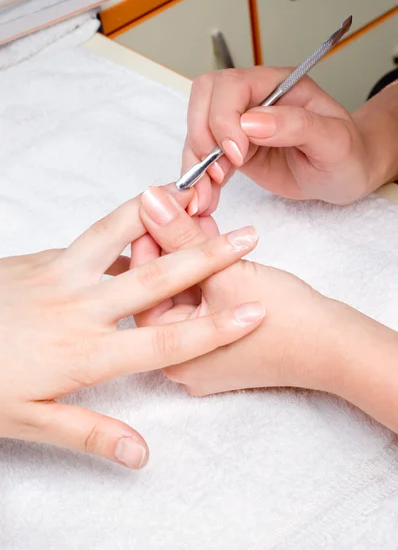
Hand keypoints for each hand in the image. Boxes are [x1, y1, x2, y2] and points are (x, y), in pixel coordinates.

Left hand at [0, 186, 263, 468]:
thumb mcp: (32, 420)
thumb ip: (89, 431)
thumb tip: (140, 454)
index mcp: (86, 352)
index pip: (165, 340)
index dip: (213, 329)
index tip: (255, 313)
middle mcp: (82, 307)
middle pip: (156, 278)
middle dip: (208, 257)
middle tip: (248, 236)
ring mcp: (60, 276)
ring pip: (116, 235)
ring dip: (156, 214)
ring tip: (189, 194)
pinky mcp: (41, 259)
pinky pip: (87, 241)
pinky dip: (116, 231)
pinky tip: (132, 228)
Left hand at [133, 187, 334, 396]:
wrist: (336, 347)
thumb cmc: (286, 319)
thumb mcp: (227, 272)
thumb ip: (184, 236)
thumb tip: (149, 201)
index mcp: (171, 356)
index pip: (144, 290)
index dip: (147, 242)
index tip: (151, 208)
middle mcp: (181, 362)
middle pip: (165, 292)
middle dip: (172, 246)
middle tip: (174, 208)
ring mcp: (203, 356)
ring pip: (186, 295)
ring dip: (192, 255)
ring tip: (197, 218)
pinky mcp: (222, 345)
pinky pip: (204, 304)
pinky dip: (207, 274)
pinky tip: (213, 240)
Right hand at [182, 67, 395, 214]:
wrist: (345, 175)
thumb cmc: (347, 153)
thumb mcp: (334, 140)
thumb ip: (297, 125)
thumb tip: (251, 122)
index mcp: (278, 84)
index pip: (232, 85)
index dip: (225, 119)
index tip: (239, 155)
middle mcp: (254, 99)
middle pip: (204, 98)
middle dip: (201, 136)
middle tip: (218, 172)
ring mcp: (239, 125)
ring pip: (197, 129)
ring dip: (195, 162)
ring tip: (207, 194)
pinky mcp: (232, 151)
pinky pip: (203, 158)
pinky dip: (199, 178)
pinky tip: (207, 198)